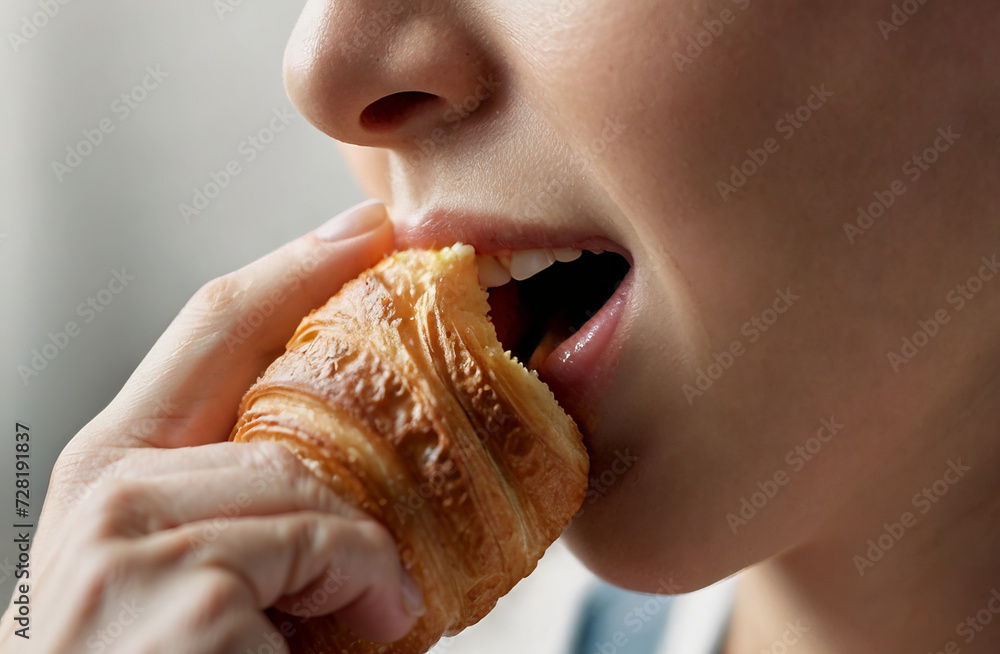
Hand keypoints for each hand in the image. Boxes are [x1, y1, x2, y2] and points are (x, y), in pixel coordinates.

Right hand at [0, 201, 424, 653]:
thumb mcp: (189, 567)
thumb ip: (243, 497)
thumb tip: (352, 458)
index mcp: (111, 471)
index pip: (212, 324)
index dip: (298, 261)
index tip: (368, 225)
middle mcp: (106, 489)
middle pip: (280, 410)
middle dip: (357, 451)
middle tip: (388, 533)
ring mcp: (132, 539)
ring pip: (311, 487)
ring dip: (361, 558)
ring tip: (361, 618)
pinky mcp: (186, 594)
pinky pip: (329, 550)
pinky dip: (366, 593)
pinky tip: (350, 641)